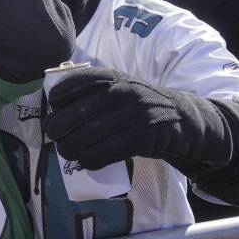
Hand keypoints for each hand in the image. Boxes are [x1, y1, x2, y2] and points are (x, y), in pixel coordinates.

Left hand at [46, 67, 227, 170]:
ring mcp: (135, 113)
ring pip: (90, 134)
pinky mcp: (145, 136)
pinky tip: (87, 162)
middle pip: (78, 113)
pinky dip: (92, 159)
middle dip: (60, 128)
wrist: (185, 120)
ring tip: (66, 152)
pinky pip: (109, 151)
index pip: (76, 81)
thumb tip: (57, 113)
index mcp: (113, 76)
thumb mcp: (121, 89)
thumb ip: (95, 94)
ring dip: (71, 147)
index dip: (59, 96)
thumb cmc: (142, 106)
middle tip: (55, 137)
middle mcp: (123, 91)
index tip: (53, 107)